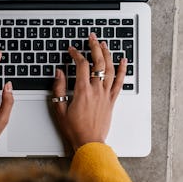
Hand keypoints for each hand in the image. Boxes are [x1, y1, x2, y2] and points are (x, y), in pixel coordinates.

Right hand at [51, 33, 126, 149]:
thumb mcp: (59, 108)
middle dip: (94, 47)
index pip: (81, 65)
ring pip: (109, 69)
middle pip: (98, 62)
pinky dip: (122, 70)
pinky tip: (123, 61)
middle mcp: (96, 90)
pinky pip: (119, 82)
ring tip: (104, 44)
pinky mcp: (112, 101)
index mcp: (82, 91)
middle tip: (92, 38)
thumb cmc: (74, 129)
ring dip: (107, 54)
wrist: (89, 143)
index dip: (76, 54)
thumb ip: (58, 88)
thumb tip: (59, 73)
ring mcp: (106, 95)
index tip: (72, 50)